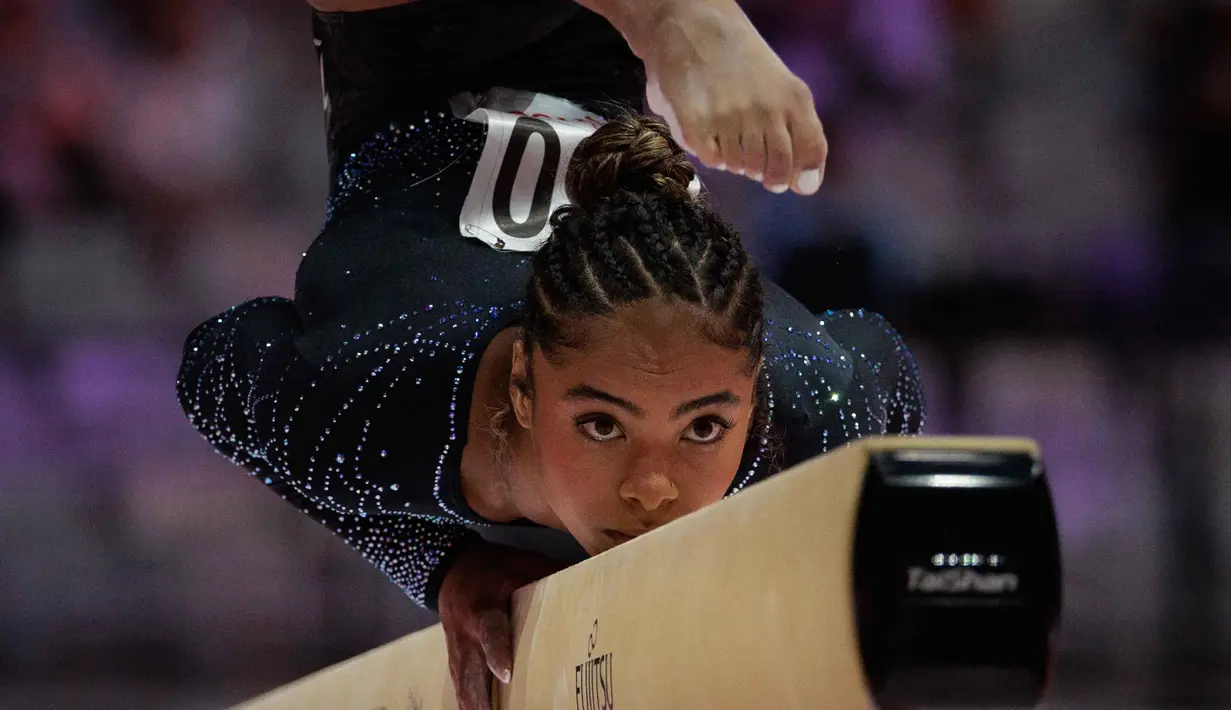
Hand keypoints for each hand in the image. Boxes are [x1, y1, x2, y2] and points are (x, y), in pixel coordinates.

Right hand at [437, 540, 565, 709]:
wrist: (450, 571)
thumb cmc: (490, 569)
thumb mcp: (518, 563)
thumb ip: (547, 574)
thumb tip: (586, 582)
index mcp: (482, 609)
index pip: (490, 633)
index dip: (497, 653)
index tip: (506, 674)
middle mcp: (466, 637)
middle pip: (471, 675)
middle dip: (482, 701)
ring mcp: (458, 654)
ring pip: (464, 689)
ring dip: (476, 708)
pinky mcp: (457, 664)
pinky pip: (462, 691)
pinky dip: (472, 707)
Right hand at [641, 2, 826, 195]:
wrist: (692, 24)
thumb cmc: (740, 61)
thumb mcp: (780, 85)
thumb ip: (799, 131)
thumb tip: (805, 186)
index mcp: (793, 99)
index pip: (811, 153)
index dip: (801, 175)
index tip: (790, 181)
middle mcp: (765, 110)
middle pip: (774, 171)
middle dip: (764, 173)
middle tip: (751, 156)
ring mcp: (730, 118)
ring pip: (741, 167)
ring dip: (734, 158)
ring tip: (726, 131)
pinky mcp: (696, 123)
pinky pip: (711, 159)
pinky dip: (709, 151)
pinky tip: (707, 128)